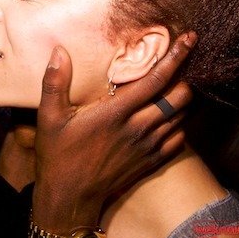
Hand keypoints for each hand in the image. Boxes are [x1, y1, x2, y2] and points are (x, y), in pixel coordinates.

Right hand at [32, 32, 196, 233]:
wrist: (70, 198)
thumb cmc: (58, 154)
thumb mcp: (49, 116)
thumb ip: (55, 82)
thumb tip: (59, 51)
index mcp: (115, 113)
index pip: (155, 80)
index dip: (176, 57)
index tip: (189, 39)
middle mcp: (138, 128)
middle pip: (179, 97)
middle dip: (185, 77)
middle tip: (181, 65)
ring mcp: (148, 147)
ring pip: (183, 117)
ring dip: (184, 100)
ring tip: (179, 86)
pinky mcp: (151, 163)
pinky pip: (180, 140)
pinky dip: (182, 125)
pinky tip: (173, 118)